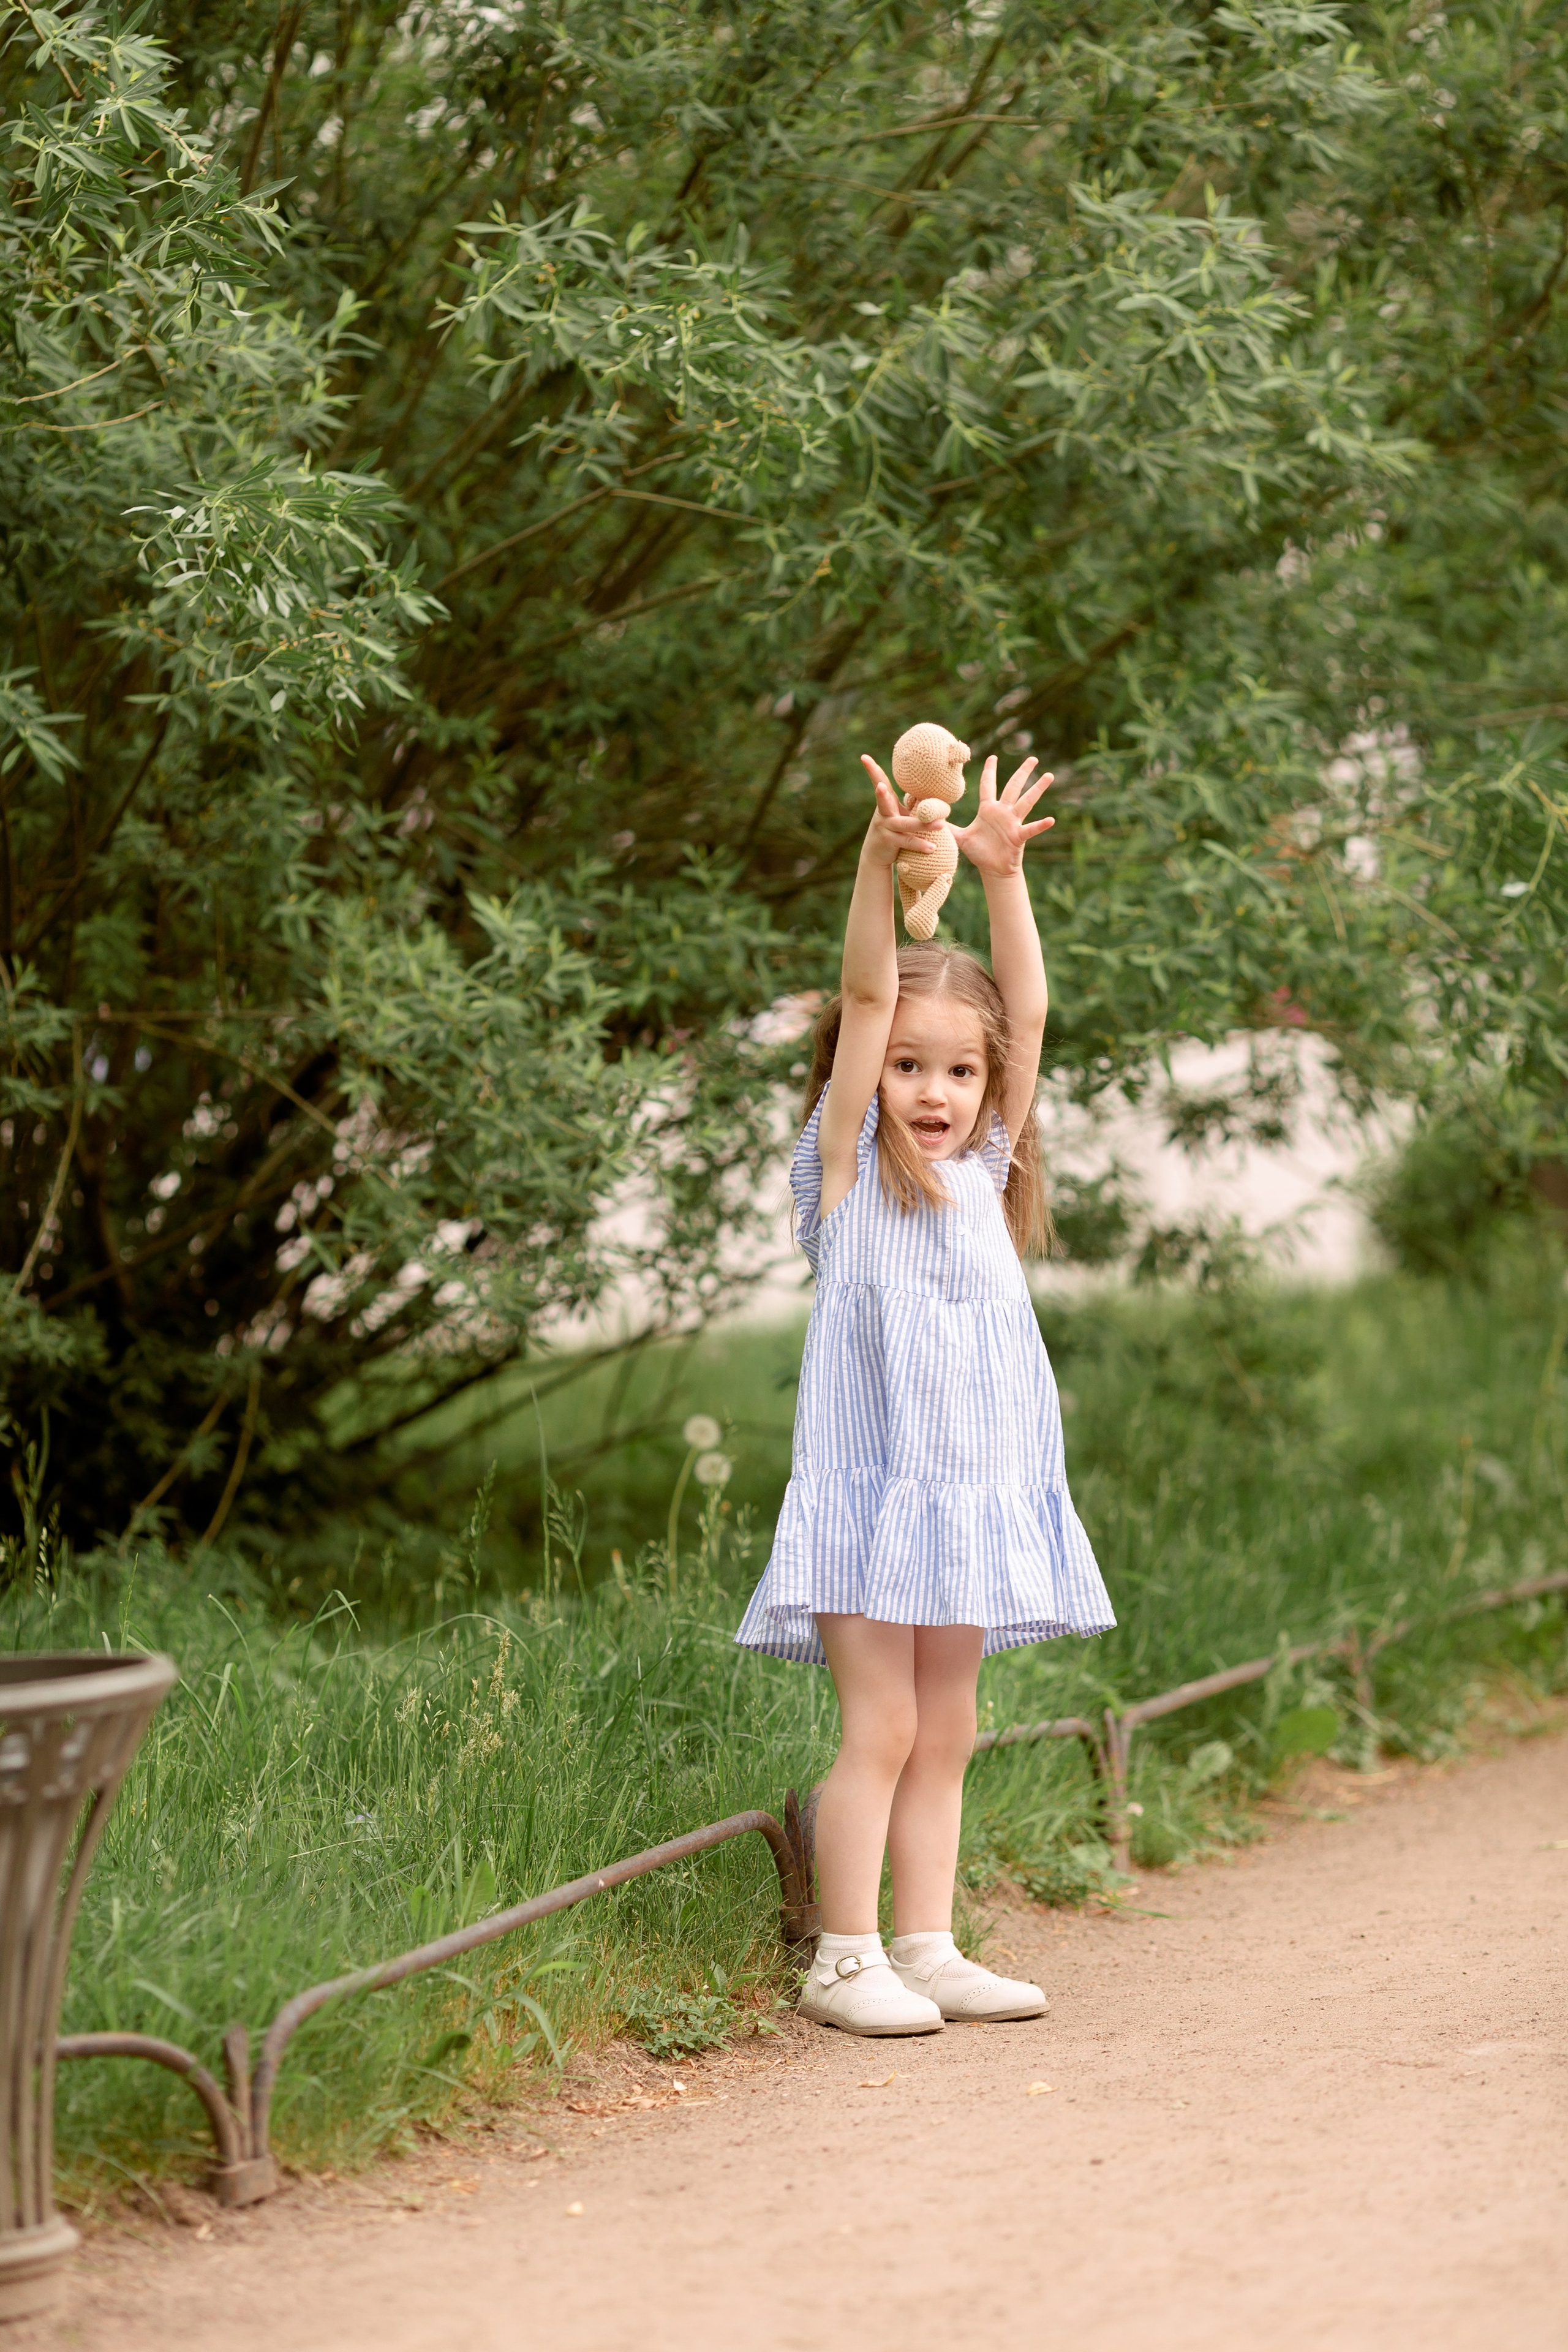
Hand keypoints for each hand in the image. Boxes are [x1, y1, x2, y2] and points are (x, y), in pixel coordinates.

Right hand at [859, 755, 945, 867]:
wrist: (876, 856)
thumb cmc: (892, 831)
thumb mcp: (898, 815)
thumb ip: (911, 804)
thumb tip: (932, 790)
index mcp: (887, 803)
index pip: (879, 782)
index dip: (872, 770)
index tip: (863, 757)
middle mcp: (883, 814)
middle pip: (884, 802)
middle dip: (881, 794)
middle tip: (880, 787)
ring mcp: (885, 828)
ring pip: (905, 825)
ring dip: (923, 825)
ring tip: (941, 824)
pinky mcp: (889, 842)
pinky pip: (908, 841)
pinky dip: (921, 844)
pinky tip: (932, 847)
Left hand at [952, 754, 1053, 876]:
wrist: (992, 869)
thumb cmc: (979, 852)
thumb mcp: (960, 838)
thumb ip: (947, 826)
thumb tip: (929, 819)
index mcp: (988, 809)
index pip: (988, 785)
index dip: (990, 771)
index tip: (993, 756)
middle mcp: (1003, 812)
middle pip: (1013, 787)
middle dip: (1022, 772)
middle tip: (1033, 758)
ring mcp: (1013, 823)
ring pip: (1026, 802)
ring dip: (1037, 789)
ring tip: (1049, 775)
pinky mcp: (1018, 836)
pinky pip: (1031, 829)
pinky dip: (1040, 825)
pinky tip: (1051, 820)